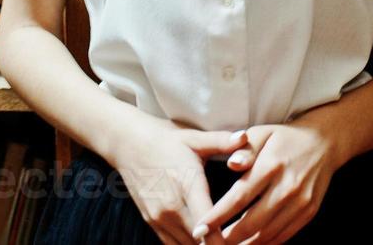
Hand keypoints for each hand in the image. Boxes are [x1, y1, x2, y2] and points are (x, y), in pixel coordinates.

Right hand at [109, 116, 249, 244]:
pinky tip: (206, 242)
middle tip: (241, 242)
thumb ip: (221, 141)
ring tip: (227, 242)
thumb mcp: (195, 138)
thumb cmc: (167, 140)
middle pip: (199, 242)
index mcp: (186, 184)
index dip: (223, 239)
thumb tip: (244, 137)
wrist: (128, 144)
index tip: (241, 240)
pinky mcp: (152, 224)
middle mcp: (170, 207)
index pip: (206, 222)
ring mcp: (159, 218)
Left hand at [190, 122, 344, 244]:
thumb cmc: (284, 138)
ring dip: (245, 244)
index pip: (239, 197)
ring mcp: (300, 203)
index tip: (200, 228)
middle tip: (208, 242)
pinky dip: (265, 243)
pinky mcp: (308, 212)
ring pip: (267, 234)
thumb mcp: (262, 133)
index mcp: (271, 165)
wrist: (324, 143)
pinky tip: (249, 243)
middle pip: (252, 222)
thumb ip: (245, 149)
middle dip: (228, 237)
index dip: (217, 216)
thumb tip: (231, 164)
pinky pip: (283, 236)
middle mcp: (287, 187)